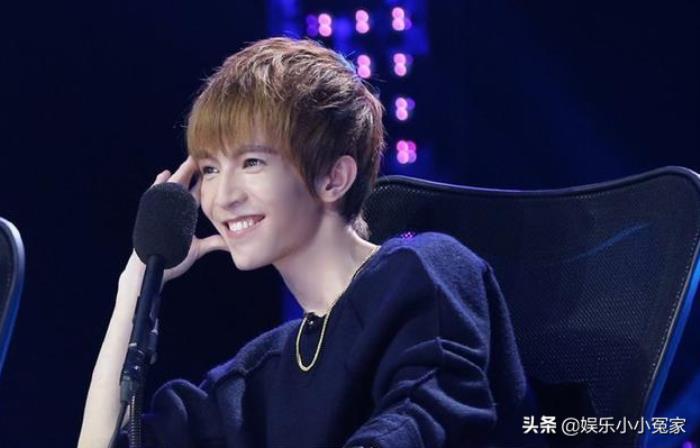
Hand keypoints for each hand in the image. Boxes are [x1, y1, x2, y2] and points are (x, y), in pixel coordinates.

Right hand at [127, 156, 227, 283]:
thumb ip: (213, 244)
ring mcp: (161, 211)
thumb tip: (231, 244)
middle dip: (190, 172)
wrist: (151, 268)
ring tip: (186, 162)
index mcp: (184, 216)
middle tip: (198, 157)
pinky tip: (163, 174)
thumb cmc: (172, 259)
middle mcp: (173, 211)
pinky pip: (155, 195)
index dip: (201, 182)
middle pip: (183, 186)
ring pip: (170, 188)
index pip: (194, 194)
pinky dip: (159, 184)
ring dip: (178, 175)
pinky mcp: (152, 213)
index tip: (209, 169)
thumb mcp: (197, 249)